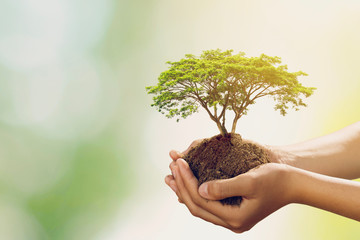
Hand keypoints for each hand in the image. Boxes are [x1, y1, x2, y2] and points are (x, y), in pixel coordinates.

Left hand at [166, 158, 293, 232]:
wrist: (293, 184)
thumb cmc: (275, 179)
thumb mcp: (250, 181)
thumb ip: (224, 187)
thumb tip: (200, 190)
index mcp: (235, 218)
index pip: (201, 200)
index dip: (187, 181)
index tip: (179, 162)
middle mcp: (231, 223)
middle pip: (197, 206)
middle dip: (182, 185)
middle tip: (172, 166)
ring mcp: (232, 219)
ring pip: (201, 206)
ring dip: (185, 190)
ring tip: (172, 176)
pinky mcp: (233, 211)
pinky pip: (208, 204)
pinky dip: (196, 193)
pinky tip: (188, 183)